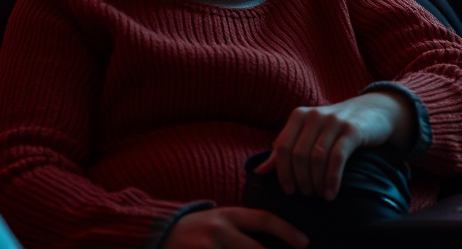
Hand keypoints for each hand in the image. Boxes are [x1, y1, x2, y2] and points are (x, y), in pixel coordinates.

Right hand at [162, 207, 307, 248]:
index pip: (264, 219)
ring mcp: (206, 248)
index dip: (287, 230)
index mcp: (228, 215)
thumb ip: (242, 226)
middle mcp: (218, 230)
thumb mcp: (218, 218)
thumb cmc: (196, 229)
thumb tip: (275, 236)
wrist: (157, 234)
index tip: (304, 242)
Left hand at [255, 92, 413, 200]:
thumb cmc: (335, 128)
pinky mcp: (352, 130)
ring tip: (320, 196)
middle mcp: (314, 115)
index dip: (283, 173)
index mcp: (299, 115)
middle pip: (298, 155)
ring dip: (316, 183)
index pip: (282, 147)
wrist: (374, 111)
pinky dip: (332, 179)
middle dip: (301, 181)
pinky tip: (331, 193)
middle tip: (307, 195)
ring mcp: (334, 121)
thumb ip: (283, 152)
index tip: (289, 191)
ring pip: (317, 158)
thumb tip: (257, 172)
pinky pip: (337, 157)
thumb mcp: (308, 134)